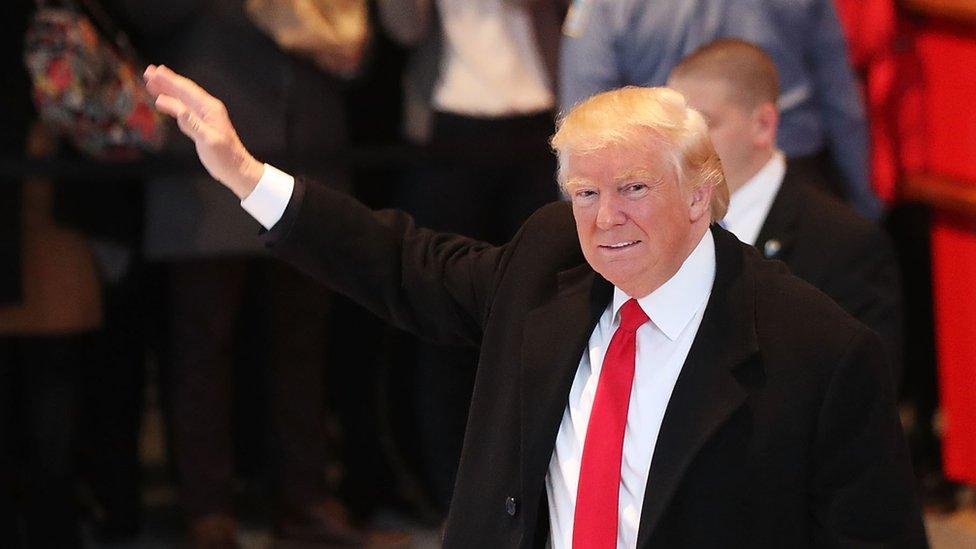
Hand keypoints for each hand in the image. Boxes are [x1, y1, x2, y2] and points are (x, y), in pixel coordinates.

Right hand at [143, 64, 264, 198]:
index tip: (156, 72)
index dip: (170, 80)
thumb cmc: (225, 157)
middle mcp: (208, 109)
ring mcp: (205, 116)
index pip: (186, 90)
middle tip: (149, 72)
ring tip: (151, 82)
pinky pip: (184, 109)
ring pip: (182, 99)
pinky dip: (172, 103)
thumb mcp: (208, 141)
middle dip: (166, 81)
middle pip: (183, 90)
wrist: (237, 169)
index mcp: (210, 109)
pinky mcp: (202, 124)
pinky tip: (164, 100)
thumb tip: (177, 109)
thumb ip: (192, 124)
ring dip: (167, 90)